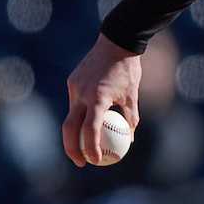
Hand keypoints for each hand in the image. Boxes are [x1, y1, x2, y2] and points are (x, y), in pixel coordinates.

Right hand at [63, 34, 145, 166]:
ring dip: (75, 132)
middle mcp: (82, 93)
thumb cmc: (128, 70)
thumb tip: (128, 141)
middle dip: (72, 149)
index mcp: (98, 98)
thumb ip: (130, 119)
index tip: (95, 161)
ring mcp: (74, 86)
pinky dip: (79, 114)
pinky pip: (74, 102)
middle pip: (70, 128)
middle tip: (81, 162)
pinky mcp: (72, 81)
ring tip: (83, 146)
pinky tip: (87, 121)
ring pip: (71, 115)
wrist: (116, 42)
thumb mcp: (133, 97)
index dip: (90, 148)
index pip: (90, 130)